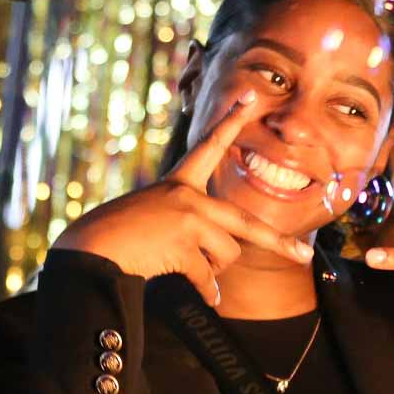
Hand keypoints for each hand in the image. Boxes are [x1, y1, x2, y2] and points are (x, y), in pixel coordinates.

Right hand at [52, 90, 315, 305]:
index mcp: (179, 183)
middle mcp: (187, 195)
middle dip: (278, 243)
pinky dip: (207, 291)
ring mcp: (188, 219)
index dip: (230, 122)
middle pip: (245, 223)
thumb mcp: (156, 219)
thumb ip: (189, 230)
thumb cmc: (119, 238)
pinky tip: (202, 296)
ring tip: (182, 266)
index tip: (248, 96)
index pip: (208, 147)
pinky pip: (208, 278)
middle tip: (302, 257)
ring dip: (210, 272)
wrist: (91, 250)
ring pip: (226, 255)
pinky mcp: (184, 244)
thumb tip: (218, 278)